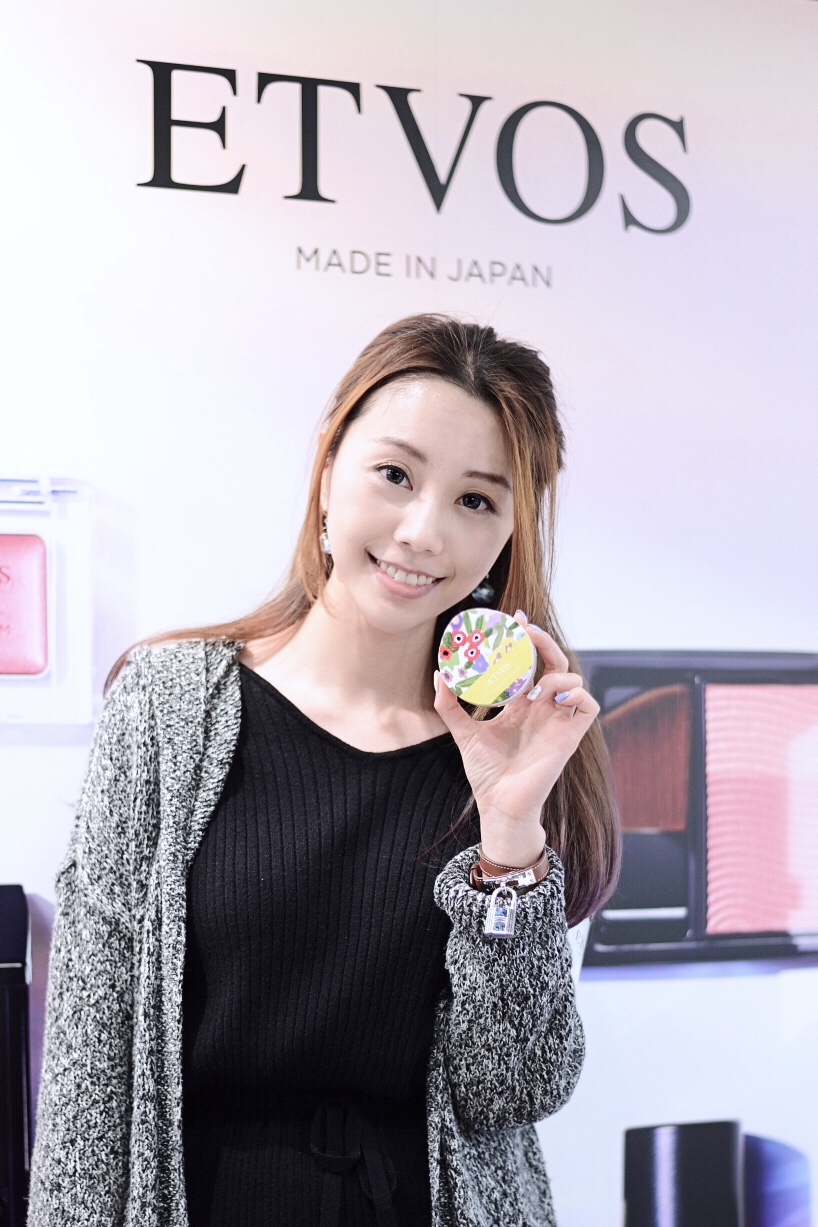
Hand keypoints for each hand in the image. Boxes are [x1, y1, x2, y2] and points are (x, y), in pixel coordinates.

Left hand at [432, 610, 599, 865]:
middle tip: (525, 629)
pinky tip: (551, 697)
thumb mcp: (463, 733)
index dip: (525, 639)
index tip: (513, 618)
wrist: (499, 805)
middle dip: (543, 641)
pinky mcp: (570, 735)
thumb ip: (449, 704)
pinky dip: (576, 693)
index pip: (529, 662)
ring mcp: (558, 720)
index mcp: (521, 704)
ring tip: (535, 685)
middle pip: (553, 661)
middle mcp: (542, 708)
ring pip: (574, 678)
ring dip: (556, 671)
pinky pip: (588, 704)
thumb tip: (440, 674)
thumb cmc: (487, 773)